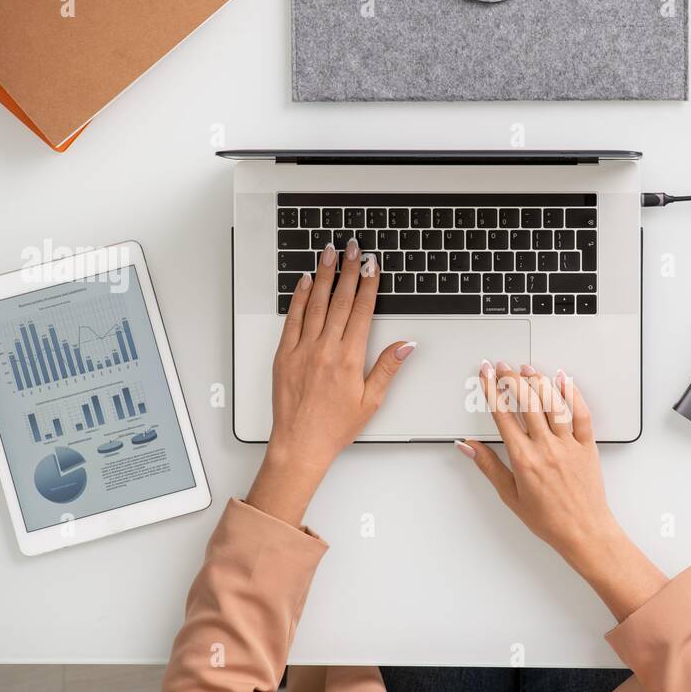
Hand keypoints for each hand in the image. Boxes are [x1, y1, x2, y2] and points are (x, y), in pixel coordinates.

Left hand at [246, 239, 414, 524]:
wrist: (300, 443)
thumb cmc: (335, 426)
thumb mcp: (371, 401)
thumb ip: (388, 368)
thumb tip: (405, 344)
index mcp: (349, 359)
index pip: (361, 311)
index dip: (368, 285)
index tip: (372, 265)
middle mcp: (325, 349)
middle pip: (339, 300)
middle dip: (348, 271)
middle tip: (352, 248)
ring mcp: (302, 349)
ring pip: (315, 304)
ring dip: (323, 275)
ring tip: (328, 253)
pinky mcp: (285, 354)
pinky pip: (292, 319)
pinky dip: (298, 298)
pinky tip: (303, 282)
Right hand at [457, 362, 665, 619]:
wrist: (584, 532)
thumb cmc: (548, 520)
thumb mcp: (510, 495)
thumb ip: (488, 466)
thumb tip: (468, 447)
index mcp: (523, 459)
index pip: (503, 415)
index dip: (491, 390)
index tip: (485, 375)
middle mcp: (546, 448)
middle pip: (526, 402)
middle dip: (511, 379)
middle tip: (503, 366)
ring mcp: (568, 445)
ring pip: (552, 403)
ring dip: (538, 381)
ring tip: (527, 368)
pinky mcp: (587, 446)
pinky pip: (581, 414)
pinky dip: (572, 394)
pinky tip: (564, 380)